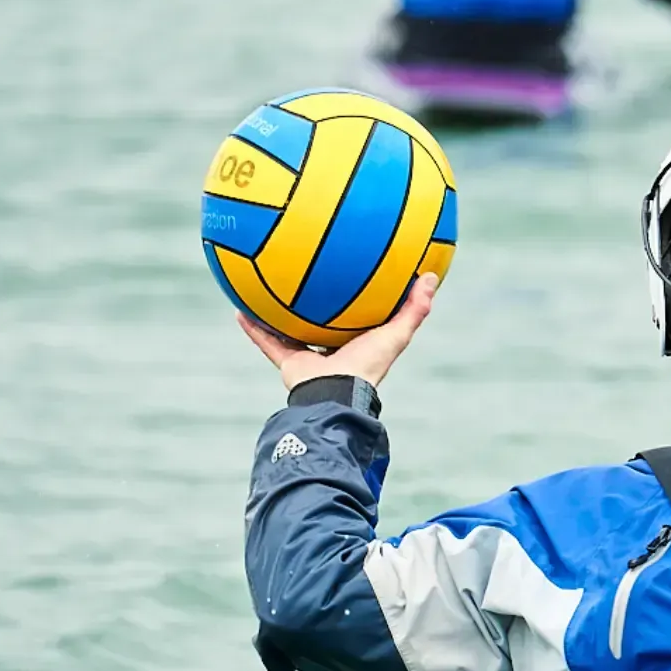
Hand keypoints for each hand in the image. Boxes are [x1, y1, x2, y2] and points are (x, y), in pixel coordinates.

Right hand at [239, 268, 441, 394]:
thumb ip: (415, 309)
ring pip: (290, 331)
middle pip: (321, 324)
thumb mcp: (397, 334)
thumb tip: (431, 276)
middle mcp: (333, 352)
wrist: (338, 394)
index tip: (352, 279)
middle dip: (315, 306)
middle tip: (308, 279)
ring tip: (264, 288)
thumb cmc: (369, 365)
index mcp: (358, 345)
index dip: (356, 302)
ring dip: (277, 314)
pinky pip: (267, 341)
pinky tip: (239, 307)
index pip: (358, 320)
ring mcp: (309, 359)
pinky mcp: (289, 364)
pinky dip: (253, 328)